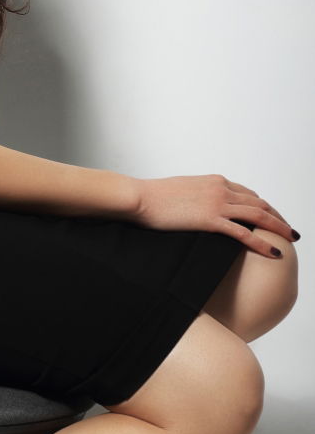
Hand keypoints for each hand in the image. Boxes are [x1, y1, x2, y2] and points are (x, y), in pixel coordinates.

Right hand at [132, 174, 297, 257]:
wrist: (141, 197)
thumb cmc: (154, 196)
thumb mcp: (182, 190)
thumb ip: (198, 196)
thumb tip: (200, 206)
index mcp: (214, 180)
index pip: (247, 193)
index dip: (263, 206)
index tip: (272, 217)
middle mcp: (220, 188)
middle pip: (259, 203)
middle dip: (277, 217)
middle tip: (288, 230)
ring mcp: (217, 203)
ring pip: (258, 215)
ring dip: (279, 228)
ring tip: (291, 239)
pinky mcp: (211, 220)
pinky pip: (244, 233)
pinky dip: (262, 243)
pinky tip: (274, 252)